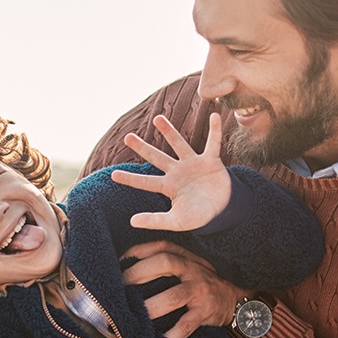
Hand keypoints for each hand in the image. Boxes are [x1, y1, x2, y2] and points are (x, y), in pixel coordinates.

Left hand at [111, 113, 230, 231]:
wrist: (223, 211)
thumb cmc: (199, 216)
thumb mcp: (176, 221)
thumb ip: (155, 220)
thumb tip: (132, 221)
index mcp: (168, 186)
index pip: (145, 182)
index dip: (130, 179)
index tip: (113, 175)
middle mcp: (178, 172)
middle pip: (156, 157)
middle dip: (142, 148)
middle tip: (127, 137)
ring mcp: (193, 164)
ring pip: (179, 144)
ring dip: (169, 131)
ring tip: (157, 118)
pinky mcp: (211, 161)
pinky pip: (213, 143)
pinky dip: (215, 130)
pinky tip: (213, 115)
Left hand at [121, 240, 247, 337]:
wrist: (237, 299)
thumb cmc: (202, 282)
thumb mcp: (189, 266)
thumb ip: (167, 263)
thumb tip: (128, 269)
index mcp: (185, 257)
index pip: (160, 246)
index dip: (138, 251)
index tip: (119, 262)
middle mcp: (192, 269)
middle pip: (165, 263)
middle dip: (139, 273)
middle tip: (120, 288)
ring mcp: (200, 290)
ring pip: (173, 296)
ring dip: (151, 306)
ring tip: (134, 317)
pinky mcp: (205, 311)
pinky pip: (187, 324)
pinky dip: (173, 335)